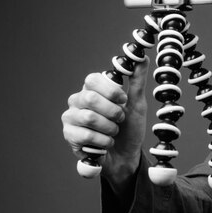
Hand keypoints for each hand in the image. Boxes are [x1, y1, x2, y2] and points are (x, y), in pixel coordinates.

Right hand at [61, 57, 149, 180]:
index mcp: (93, 89)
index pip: (92, 79)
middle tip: (120, 119)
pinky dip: (103, 141)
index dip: (110, 90)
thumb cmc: (130, 128)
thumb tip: (142, 56)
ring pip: (89, 117)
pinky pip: (86, 135)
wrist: (125, 156)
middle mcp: (78, 100)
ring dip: (109, 128)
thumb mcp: (137, 103)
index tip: (124, 100)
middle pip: (90, 98)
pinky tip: (107, 143)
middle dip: (112, 112)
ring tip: (114, 132)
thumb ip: (137, 80)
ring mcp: (71, 117)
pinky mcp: (69, 135)